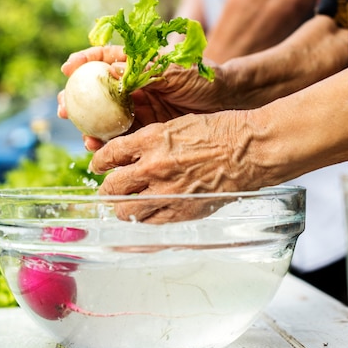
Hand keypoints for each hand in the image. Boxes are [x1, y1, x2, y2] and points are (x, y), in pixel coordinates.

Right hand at [59, 46, 224, 150]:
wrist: (229, 103)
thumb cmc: (205, 78)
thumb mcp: (176, 70)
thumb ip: (146, 71)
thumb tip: (113, 68)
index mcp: (139, 64)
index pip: (104, 58)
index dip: (84, 61)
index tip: (67, 68)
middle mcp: (133, 86)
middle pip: (96, 91)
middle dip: (76, 99)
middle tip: (64, 108)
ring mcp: (138, 108)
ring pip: (104, 117)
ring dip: (89, 126)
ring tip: (84, 136)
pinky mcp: (144, 129)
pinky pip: (120, 136)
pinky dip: (107, 143)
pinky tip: (98, 149)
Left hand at [87, 110, 271, 222]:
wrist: (248, 150)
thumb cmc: (218, 132)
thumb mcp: (176, 125)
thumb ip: (149, 142)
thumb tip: (129, 154)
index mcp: (151, 139)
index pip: (109, 154)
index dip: (99, 162)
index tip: (99, 165)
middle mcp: (153, 166)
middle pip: (112, 186)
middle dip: (107, 188)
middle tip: (109, 189)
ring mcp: (166, 191)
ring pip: (126, 210)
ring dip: (122, 208)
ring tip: (125, 205)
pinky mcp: (181, 210)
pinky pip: (150, 222)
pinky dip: (144, 219)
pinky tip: (147, 214)